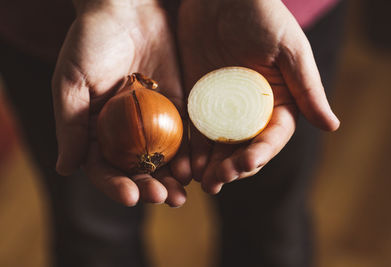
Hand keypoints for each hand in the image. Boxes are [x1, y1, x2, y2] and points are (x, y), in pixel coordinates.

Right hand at [52, 0, 189, 206]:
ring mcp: (152, 122)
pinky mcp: (177, 108)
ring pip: (162, 158)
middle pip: (135, 168)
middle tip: (163, 198)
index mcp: (95, 130)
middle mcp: (124, 132)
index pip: (103, 167)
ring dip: (171, 179)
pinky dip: (189, 154)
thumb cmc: (91, 42)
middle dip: (148, 187)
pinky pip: (184, 136)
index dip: (115, 185)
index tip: (129, 196)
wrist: (127, 10)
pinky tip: (195, 167)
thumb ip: (70, 125)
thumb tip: (66, 169)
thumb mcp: (72, 82)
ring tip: (181, 194)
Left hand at [178, 0, 339, 193]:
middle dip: (232, 167)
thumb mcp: (289, 49)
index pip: (272, 136)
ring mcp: (222, 109)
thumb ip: (307, 88)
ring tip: (201, 181)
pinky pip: (194, 130)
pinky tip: (185, 164)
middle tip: (217, 181)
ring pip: (218, 146)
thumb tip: (332, 126)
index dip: (261, 153)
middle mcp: (249, 111)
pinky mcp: (198, 102)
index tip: (246, 163)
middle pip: (243, 148)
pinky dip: (190, 149)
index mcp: (276, 102)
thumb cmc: (261, 15)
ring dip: (210, 167)